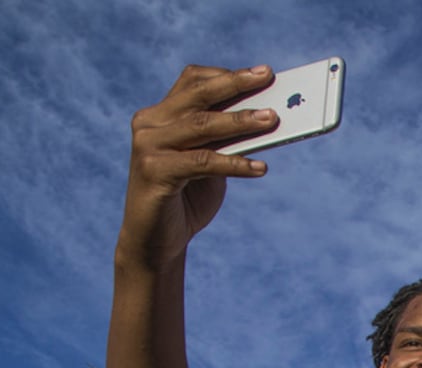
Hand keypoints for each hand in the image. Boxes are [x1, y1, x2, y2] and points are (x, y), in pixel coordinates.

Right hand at [117, 65, 279, 268]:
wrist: (156, 241)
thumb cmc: (187, 199)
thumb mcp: (210, 163)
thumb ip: (226, 141)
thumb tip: (266, 120)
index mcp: (160, 115)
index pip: (194, 82)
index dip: (227, 75)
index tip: (263, 73)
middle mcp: (149, 124)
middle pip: (198, 96)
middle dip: (236, 85)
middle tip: (268, 78)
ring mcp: (148, 146)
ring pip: (202, 125)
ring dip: (241, 121)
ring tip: (273, 120)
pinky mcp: (154, 171)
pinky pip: (203, 162)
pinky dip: (235, 164)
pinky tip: (260, 168)